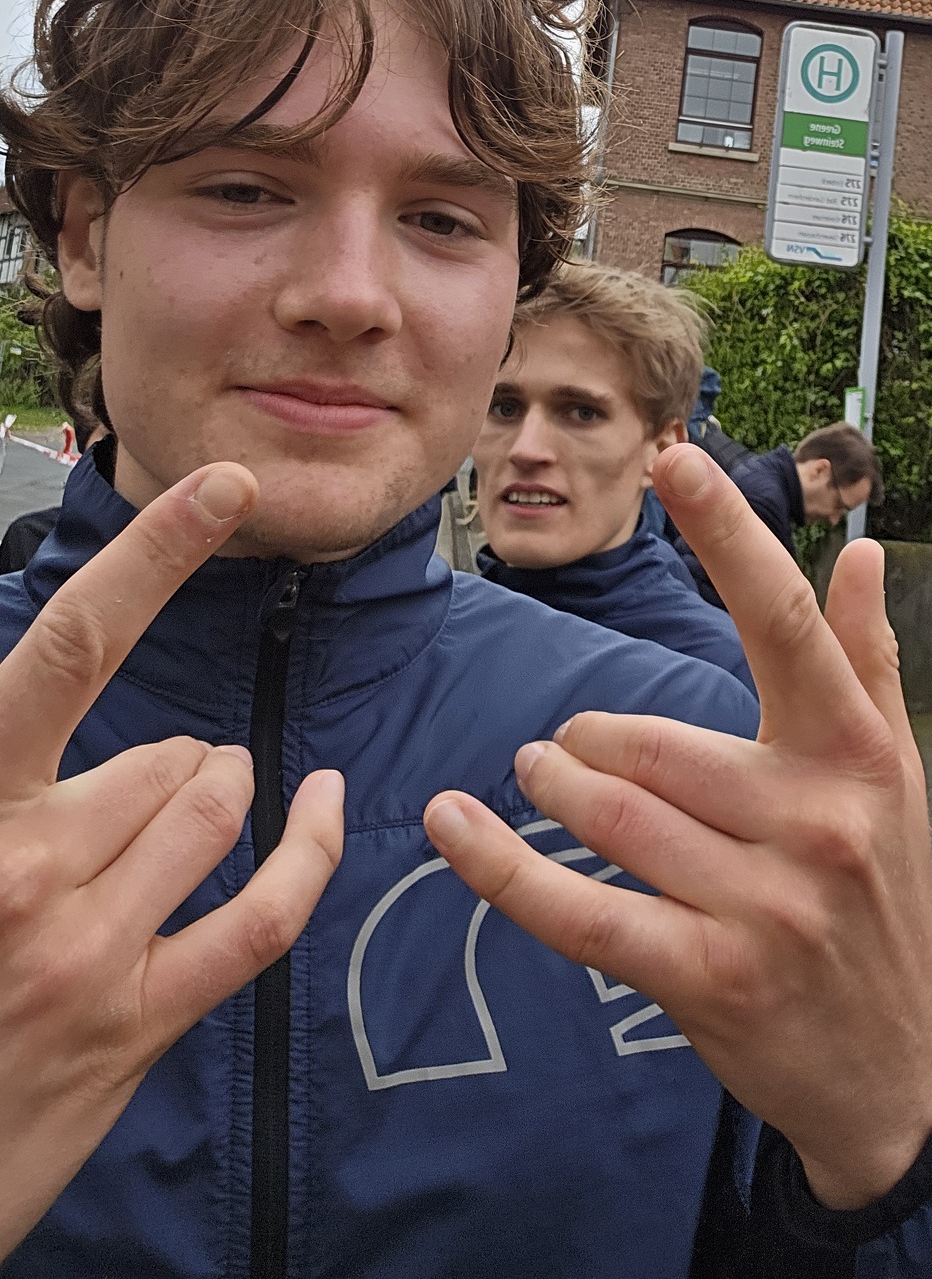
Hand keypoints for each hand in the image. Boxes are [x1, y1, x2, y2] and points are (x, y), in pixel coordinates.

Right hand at [0, 464, 343, 1255]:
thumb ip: (11, 759)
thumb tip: (49, 684)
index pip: (69, 649)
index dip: (153, 557)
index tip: (223, 487)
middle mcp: (24, 866)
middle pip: (169, 751)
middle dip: (172, 765)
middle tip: (124, 814)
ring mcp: (85, 950)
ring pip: (215, 806)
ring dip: (214, 801)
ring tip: (164, 838)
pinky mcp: (138, 1021)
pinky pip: (265, 910)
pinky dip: (308, 850)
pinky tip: (324, 808)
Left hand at [426, 443, 931, 1211]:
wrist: (898, 1068)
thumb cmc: (885, 895)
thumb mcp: (896, 773)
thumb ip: (868, 657)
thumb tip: (861, 547)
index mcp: (859, 752)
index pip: (785, 623)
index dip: (727, 535)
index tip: (674, 457)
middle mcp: (819, 820)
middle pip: (658, 740)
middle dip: (591, 739)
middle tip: (567, 746)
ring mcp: (765, 905)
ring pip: (617, 816)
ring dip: (554, 788)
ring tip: (536, 775)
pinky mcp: (711, 978)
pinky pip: (584, 912)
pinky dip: (504, 871)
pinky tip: (451, 829)